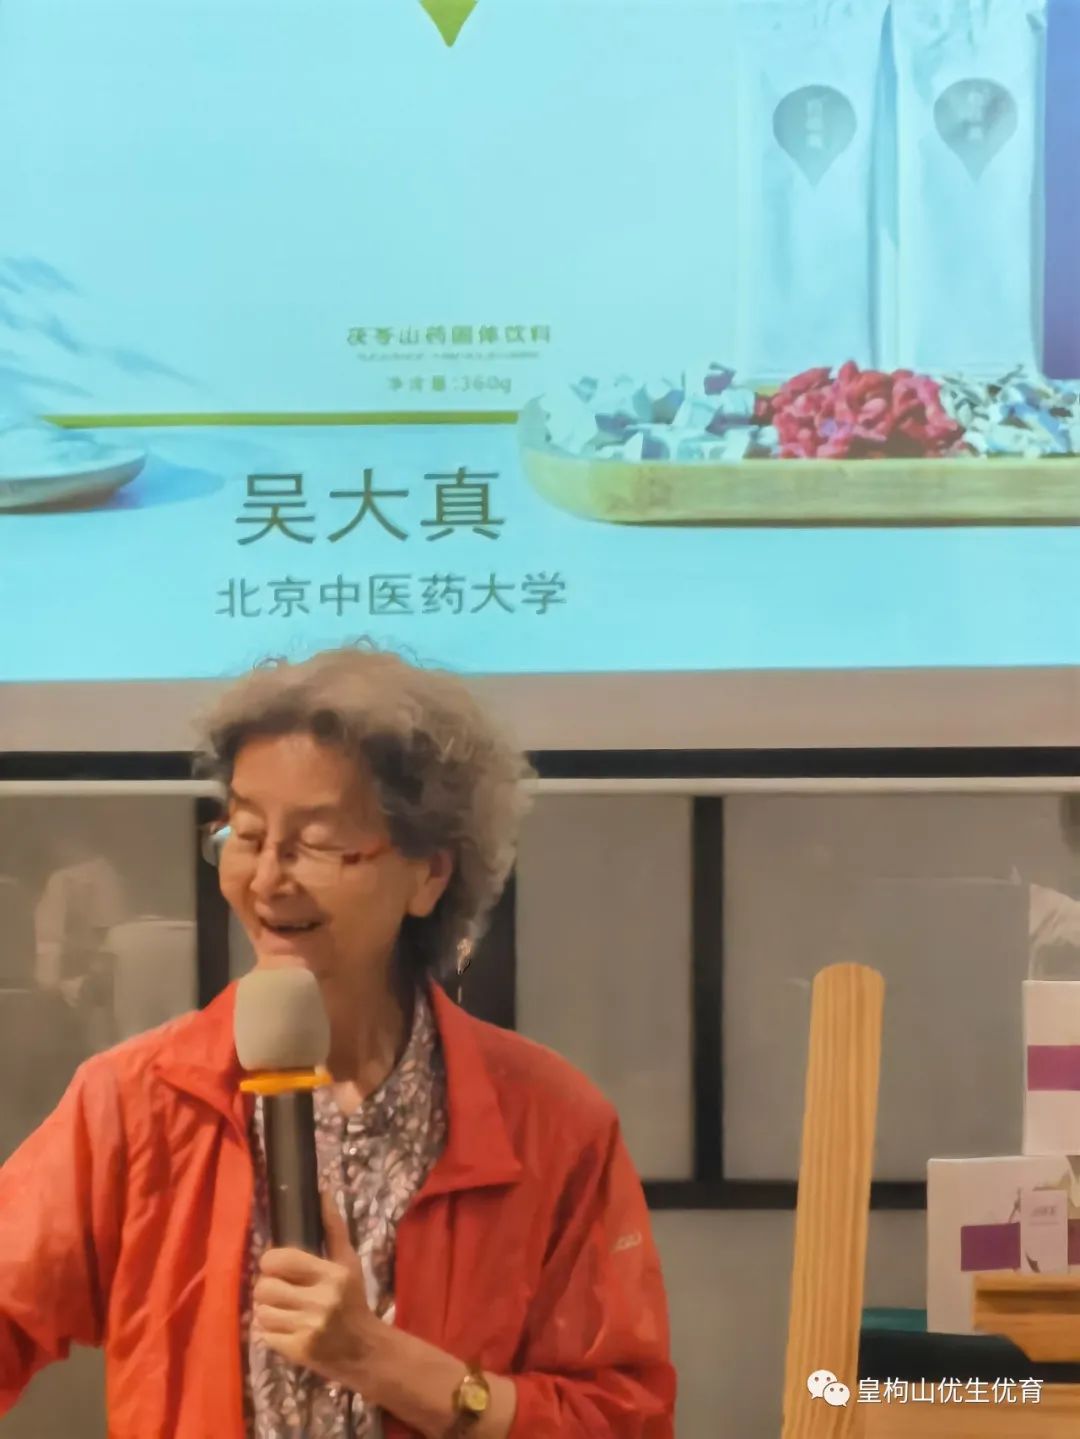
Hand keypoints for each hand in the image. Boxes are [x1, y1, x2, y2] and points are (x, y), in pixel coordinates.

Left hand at [253, 1191, 385, 1388]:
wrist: (364, 1350)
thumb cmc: (353, 1300)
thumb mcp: (348, 1262)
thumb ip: (333, 1228)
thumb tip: (323, 1192)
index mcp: (331, 1275)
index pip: (277, 1260)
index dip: (271, 1262)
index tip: (278, 1266)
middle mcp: (319, 1301)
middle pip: (264, 1287)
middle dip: (268, 1287)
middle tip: (280, 1289)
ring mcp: (306, 1328)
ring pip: (261, 1311)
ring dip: (268, 1309)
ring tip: (283, 1309)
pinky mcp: (296, 1351)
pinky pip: (264, 1334)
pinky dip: (271, 1331)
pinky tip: (287, 1327)